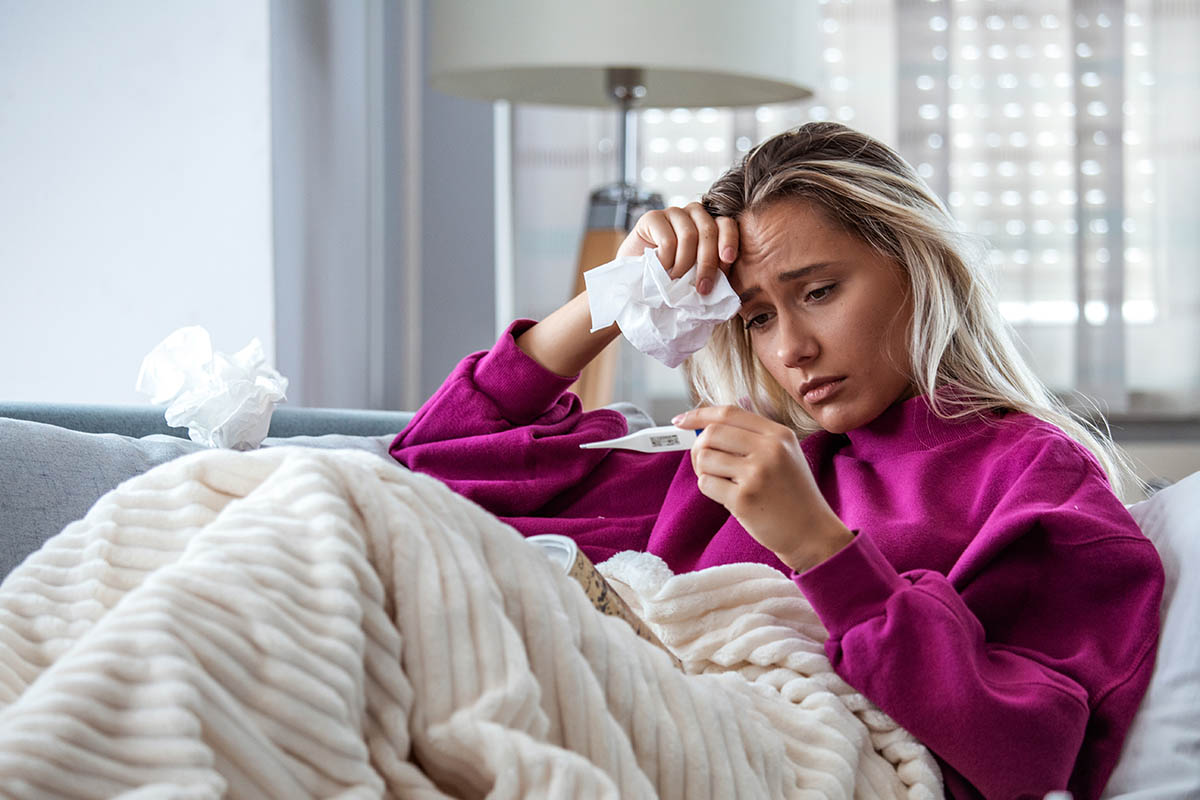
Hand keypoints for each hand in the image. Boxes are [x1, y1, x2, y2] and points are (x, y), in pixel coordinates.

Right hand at [617, 202, 738, 294]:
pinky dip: (667, 260)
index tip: (728, 260)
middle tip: (702, 288)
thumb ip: (713, 269)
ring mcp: (672, 213)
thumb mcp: (698, 274)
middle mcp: (693, 213)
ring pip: (689, 235)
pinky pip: (668, 239)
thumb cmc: (671, 279)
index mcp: (710, 224)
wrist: (637, 280)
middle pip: (708, 230)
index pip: (726, 224)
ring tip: (676, 279)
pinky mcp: (652, 217)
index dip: (729, 240)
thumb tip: (729, 274)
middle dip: (707, 263)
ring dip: (683, 264)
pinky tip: (661, 269)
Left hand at [672, 405, 853, 571]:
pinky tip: (729, 497)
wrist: (812, 533)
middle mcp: (769, 449)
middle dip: (699, 448)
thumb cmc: (793, 495)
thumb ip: (752, 438)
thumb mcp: (785, 455)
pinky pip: (706, 484)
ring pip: (704, 458)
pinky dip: (710, 489)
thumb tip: (705, 428)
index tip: (680, 421)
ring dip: (704, 471)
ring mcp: (756, 474)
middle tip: (705, 463)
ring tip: (723, 482)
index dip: (699, 415)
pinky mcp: (744, 498)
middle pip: (712, 434)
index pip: (729, 413)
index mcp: (779, 435)